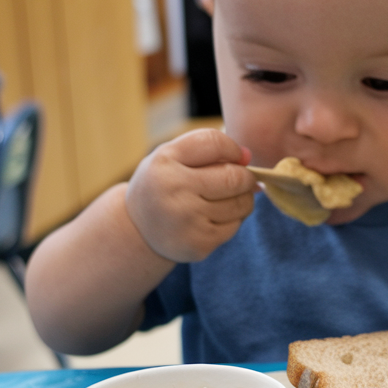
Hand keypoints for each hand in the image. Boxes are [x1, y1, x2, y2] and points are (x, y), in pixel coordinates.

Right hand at [125, 129, 255, 262]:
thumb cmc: (163, 184)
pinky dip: (233, 219)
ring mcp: (186, 220)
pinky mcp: (198, 243)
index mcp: (164, 162)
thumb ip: (209, 148)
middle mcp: (173, 190)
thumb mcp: (172, 157)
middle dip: (245, 177)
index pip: (215, 143)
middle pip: (235, 177)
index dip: (233, 149)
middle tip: (241, 180)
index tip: (235, 156)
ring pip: (241, 204)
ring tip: (226, 198)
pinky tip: (214, 217)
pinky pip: (235, 225)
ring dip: (243, 199)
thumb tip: (249, 157)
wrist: (138, 229)